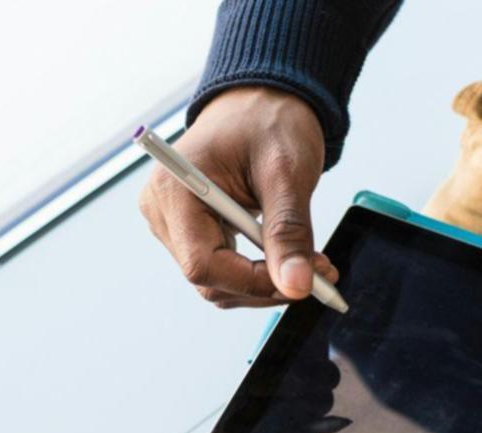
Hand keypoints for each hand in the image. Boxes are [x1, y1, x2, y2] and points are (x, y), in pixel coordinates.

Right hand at [138, 86, 338, 307]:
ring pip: (218, 281)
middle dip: (265, 284)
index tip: (301, 282)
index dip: (252, 282)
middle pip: (209, 279)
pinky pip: (222, 268)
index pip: (203, 264)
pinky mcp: (190, 229)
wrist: (261, 99)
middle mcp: (163, 211)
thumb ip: (289, 231)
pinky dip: (257, 271)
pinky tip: (287, 255)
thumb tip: (295, 285)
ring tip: (309, 262)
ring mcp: (174, 223)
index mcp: (175, 190)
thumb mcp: (286, 173)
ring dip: (264, 281)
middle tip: (318, 276)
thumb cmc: (268, 119)